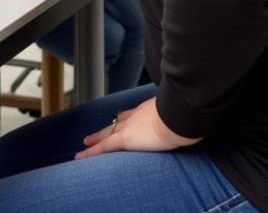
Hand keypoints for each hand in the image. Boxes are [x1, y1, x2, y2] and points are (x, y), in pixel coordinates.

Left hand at [76, 97, 200, 159]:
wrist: (177, 118)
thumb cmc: (182, 117)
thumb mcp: (178, 115)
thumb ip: (177, 117)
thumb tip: (187, 119)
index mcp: (147, 110)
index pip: (130, 115)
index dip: (122, 120)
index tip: (119, 122)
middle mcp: (135, 116)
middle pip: (115, 123)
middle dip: (104, 129)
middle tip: (93, 135)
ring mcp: (128, 127)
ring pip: (106, 134)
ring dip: (96, 140)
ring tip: (86, 144)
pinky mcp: (124, 139)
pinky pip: (103, 147)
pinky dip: (91, 152)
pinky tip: (81, 156)